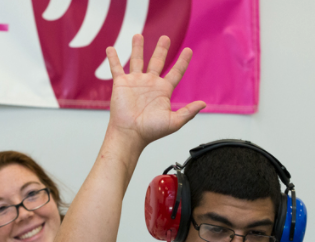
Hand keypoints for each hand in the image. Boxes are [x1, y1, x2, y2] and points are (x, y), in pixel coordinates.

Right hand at [107, 34, 205, 148]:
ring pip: (137, 60)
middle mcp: (150, 84)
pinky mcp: (121, 84)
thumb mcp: (174, 122)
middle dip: (161, 49)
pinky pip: (117, 68)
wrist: (130, 134)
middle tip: (165, 38)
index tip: (188, 50)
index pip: (176, 72)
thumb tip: (203, 104)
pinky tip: (110, 48)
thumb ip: (188, 112)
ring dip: (137, 48)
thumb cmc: (150, 131)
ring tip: (138, 35)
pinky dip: (113, 58)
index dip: (182, 61)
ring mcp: (135, 82)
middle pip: (157, 61)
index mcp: (163, 90)